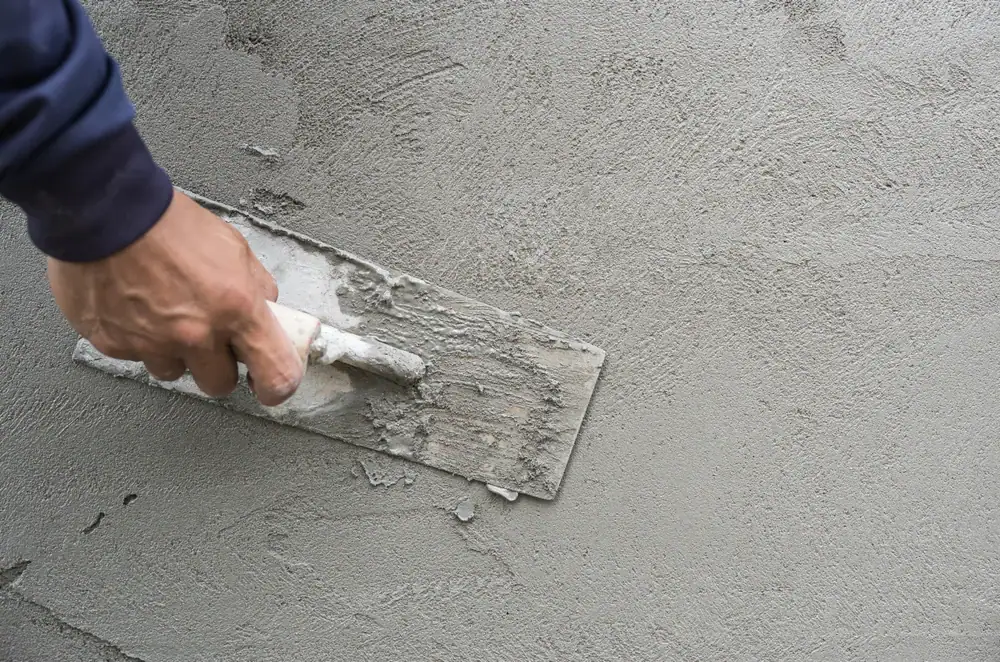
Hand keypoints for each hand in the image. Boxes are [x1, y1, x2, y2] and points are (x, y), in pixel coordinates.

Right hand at [48, 189, 303, 405]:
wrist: (104, 211)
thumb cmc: (169, 223)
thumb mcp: (233, 246)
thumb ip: (256, 285)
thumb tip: (266, 310)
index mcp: (236, 309)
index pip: (276, 375)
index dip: (276, 386)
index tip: (270, 384)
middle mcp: (196, 335)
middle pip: (220, 384)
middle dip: (219, 365)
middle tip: (210, 338)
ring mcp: (152, 344)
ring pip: (174, 372)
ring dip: (176, 353)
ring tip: (167, 315)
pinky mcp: (114, 344)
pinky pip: (136, 356)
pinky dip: (139, 338)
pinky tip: (137, 307)